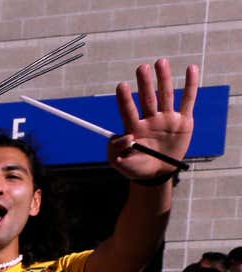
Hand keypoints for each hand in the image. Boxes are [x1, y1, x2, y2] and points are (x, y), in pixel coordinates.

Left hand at [109, 59, 198, 180]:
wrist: (157, 173)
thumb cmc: (136, 167)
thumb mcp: (120, 164)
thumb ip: (116, 151)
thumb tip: (125, 137)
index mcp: (134, 128)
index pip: (128, 111)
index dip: (125, 99)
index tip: (122, 86)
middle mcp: (150, 119)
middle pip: (147, 98)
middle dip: (145, 83)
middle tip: (141, 68)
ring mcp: (167, 119)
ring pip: (166, 95)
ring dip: (164, 79)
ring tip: (160, 62)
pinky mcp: (184, 121)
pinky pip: (188, 101)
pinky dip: (190, 85)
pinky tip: (190, 69)